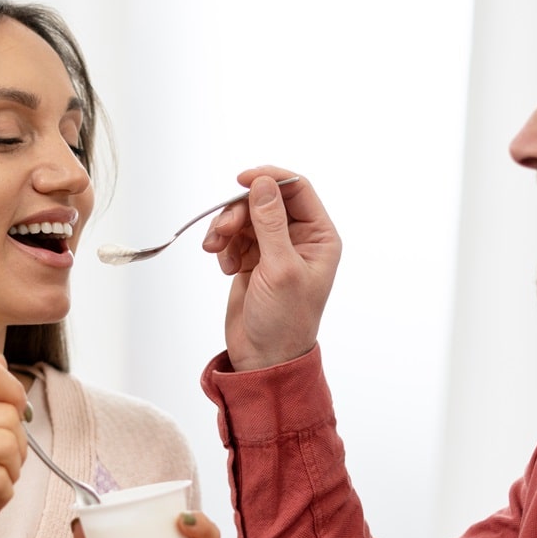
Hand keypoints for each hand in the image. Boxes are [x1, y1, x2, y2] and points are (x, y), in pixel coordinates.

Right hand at [202, 167, 341, 370]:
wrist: (264, 358)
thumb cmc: (285, 320)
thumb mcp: (280, 268)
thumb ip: (271, 222)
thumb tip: (263, 183)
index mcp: (319, 237)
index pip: (297, 189)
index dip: (269, 179)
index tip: (241, 180)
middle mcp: (299, 238)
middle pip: (264, 200)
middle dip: (239, 211)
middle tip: (222, 231)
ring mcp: (274, 248)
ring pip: (245, 217)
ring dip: (226, 229)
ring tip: (217, 250)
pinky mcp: (253, 259)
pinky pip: (234, 236)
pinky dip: (224, 246)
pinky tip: (225, 267)